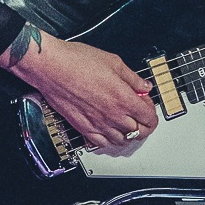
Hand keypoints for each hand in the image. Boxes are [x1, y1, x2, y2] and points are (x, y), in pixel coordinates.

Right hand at [0, 30, 157, 152]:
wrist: (52, 67)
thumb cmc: (77, 62)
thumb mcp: (113, 62)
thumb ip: (132, 78)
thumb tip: (143, 86)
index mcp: (123, 98)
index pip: (149, 117)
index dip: (152, 112)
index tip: (147, 104)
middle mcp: (112, 115)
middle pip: (139, 131)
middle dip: (144, 124)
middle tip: (141, 116)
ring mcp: (97, 124)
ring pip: (121, 140)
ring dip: (128, 133)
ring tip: (127, 123)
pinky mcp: (83, 127)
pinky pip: (101, 143)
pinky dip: (109, 140)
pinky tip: (109, 131)